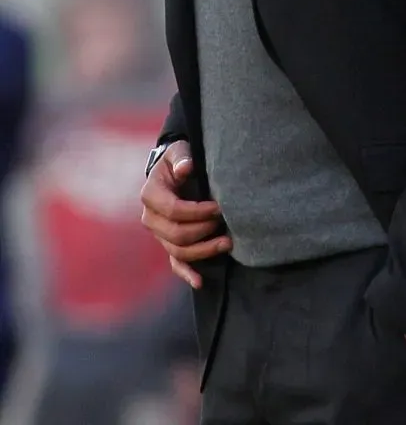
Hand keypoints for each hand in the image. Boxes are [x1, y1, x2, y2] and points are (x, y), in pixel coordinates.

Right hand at [141, 140, 231, 288]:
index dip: (197, 212)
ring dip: (203, 251)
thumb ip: (182, 157)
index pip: (173, 210)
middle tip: (226, 225)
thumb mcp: (179, 150)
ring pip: (178, 251)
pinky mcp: (168, 243)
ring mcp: (159, 234)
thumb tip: (187, 168)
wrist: (175, 169)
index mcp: (151, 195)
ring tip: (228, 243)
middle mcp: (151, 217)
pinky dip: (186, 273)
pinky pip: (175, 263)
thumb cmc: (179, 158)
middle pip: (176, 235)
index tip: (219, 207)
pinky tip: (200, 281)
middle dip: (203, 232)